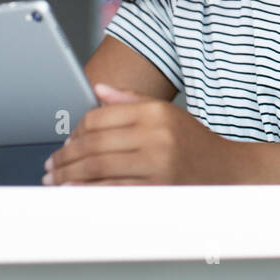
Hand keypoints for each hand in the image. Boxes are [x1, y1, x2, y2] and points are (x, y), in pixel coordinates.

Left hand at [43, 83, 243, 184]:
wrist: (229, 171)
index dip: (75, 131)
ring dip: (69, 176)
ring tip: (56, 179)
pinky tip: (75, 191)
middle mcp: (156, 136)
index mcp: (155, 113)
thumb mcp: (167, 112)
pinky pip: (112, 190)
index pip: (99, 117)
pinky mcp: (157, 190)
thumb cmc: (195, 143)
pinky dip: (88, 191)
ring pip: (98, 168)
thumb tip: (97, 88)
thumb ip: (131, 99)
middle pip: (94, 144)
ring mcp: (157, 164)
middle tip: (51, 165)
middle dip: (65, 157)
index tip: (65, 143)